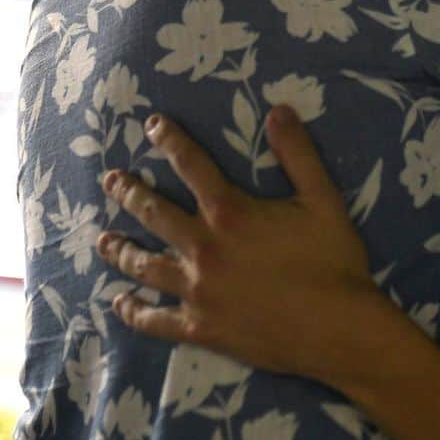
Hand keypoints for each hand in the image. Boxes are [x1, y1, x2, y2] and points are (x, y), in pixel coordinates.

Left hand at [96, 108, 383, 378]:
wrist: (337, 330)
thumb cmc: (333, 262)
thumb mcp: (323, 199)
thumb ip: (298, 153)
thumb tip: (278, 110)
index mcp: (230, 213)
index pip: (192, 166)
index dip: (170, 141)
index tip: (151, 125)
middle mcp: (203, 248)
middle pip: (155, 213)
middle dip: (129, 192)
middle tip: (111, 180)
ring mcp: (197, 291)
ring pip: (145, 265)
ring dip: (121, 249)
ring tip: (103, 240)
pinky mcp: (200, 328)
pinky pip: (156, 320)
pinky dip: (134, 311)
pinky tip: (119, 304)